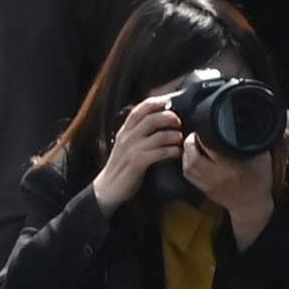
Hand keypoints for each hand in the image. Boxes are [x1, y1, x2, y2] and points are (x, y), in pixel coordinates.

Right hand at [92, 96, 187, 211]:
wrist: (107, 188)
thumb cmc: (121, 165)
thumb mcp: (126, 144)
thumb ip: (138, 132)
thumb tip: (158, 119)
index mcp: (125, 131)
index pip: (138, 110)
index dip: (155, 102)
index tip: (169, 100)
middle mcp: (127, 137)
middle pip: (151, 119)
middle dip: (169, 118)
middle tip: (179, 122)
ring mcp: (132, 150)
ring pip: (158, 136)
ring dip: (174, 136)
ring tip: (180, 139)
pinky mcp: (138, 163)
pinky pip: (160, 153)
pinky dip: (172, 151)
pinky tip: (178, 153)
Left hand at [183, 134, 275, 247]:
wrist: (252, 205)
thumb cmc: (259, 182)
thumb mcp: (263, 160)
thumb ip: (254, 144)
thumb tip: (249, 127)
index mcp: (233, 168)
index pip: (211, 149)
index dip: (203, 137)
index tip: (203, 129)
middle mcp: (217, 176)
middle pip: (194, 159)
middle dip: (190, 144)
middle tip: (194, 136)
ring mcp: (208, 184)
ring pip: (188, 167)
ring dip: (186, 154)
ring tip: (191, 145)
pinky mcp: (204, 189)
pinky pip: (188, 175)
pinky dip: (186, 164)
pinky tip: (191, 158)